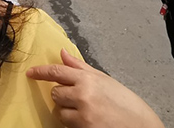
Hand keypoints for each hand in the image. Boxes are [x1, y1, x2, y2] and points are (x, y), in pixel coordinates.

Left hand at [27, 49, 163, 127]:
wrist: (142, 126)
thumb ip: (80, 67)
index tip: (30, 72)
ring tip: (87, 111)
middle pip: (55, 93)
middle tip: (79, 99)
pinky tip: (90, 120)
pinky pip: (67, 125)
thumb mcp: (104, 80)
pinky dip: (74, 123)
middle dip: (62, 96)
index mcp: (88, 79)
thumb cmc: (126, 103)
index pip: (56, 71)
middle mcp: (83, 95)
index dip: (40, 72)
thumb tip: (62, 53)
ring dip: (67, 111)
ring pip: (59, 111)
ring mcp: (82, 115)